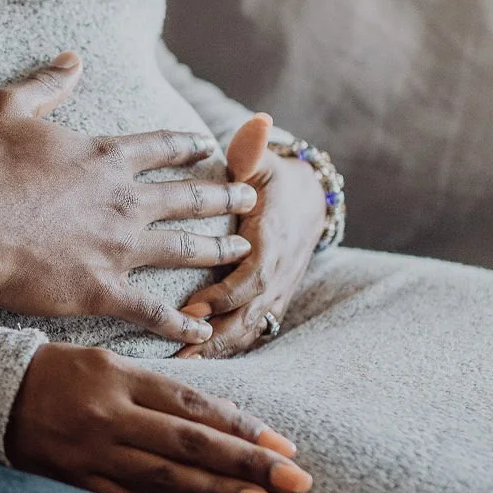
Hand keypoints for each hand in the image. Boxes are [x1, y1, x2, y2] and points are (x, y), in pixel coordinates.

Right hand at [0, 54, 261, 346]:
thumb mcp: (9, 106)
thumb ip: (47, 82)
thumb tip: (73, 59)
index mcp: (105, 157)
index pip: (161, 147)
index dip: (187, 145)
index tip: (208, 146)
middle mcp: (123, 200)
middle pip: (189, 197)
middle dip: (224, 196)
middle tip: (250, 198)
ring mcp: (119, 247)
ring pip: (185, 248)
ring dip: (218, 249)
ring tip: (243, 250)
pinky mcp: (103, 289)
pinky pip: (153, 310)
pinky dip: (181, 324)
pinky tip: (203, 331)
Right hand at [7, 344, 311, 492]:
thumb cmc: (59, 374)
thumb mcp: (108, 361)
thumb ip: (158, 387)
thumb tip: (218, 415)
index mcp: (123, 377)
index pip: (196, 404)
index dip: (243, 426)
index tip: (285, 447)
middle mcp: (112, 414)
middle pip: (191, 441)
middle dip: (247, 462)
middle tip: (296, 480)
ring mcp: (92, 450)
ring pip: (166, 475)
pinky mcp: (74, 480)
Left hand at [175, 115, 327, 360]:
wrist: (313, 201)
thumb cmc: (275, 179)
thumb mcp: (265, 161)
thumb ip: (254, 149)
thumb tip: (257, 121)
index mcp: (272, 241)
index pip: (249, 276)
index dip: (223, 295)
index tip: (191, 307)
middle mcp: (277, 274)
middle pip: (247, 316)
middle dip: (215, 338)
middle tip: (179, 355)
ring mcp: (276, 294)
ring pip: (248, 332)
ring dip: (217, 353)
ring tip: (180, 371)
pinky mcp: (270, 306)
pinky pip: (250, 335)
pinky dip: (226, 353)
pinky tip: (197, 368)